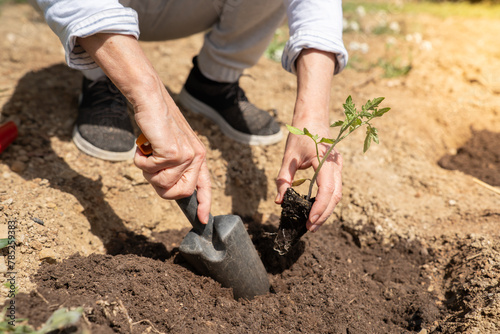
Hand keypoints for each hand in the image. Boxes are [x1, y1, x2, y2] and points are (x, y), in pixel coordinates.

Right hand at [77, 33, 211, 222]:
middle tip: (151, 169)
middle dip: (160, 187)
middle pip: (179, 193)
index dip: (204, 204)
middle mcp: (196, 157)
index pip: (204, 186)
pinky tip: (144, 147)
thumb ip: (174, 166)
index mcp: (198, 156)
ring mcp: (186, 155)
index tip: (202, 220)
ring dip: (148, 172)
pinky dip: (141, 162)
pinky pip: (151, 171)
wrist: (151, 101)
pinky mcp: (174, 153)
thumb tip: (169, 190)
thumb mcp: (171, 146)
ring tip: (148, 153)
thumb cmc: (157, 125)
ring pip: (162, 184)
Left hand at [275, 48, 341, 231]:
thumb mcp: (288, 157)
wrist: (314, 116)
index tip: (310, 221)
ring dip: (326, 210)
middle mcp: (336, 166)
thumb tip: (280, 201)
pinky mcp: (337, 170)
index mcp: (325, 161)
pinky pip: (335, 189)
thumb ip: (284, 179)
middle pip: (335, 196)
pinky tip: (317, 210)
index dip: (320, 208)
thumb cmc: (300, 134)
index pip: (327, 190)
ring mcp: (339, 168)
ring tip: (313, 223)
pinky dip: (327, 202)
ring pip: (337, 194)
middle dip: (323, 214)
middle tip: (310, 228)